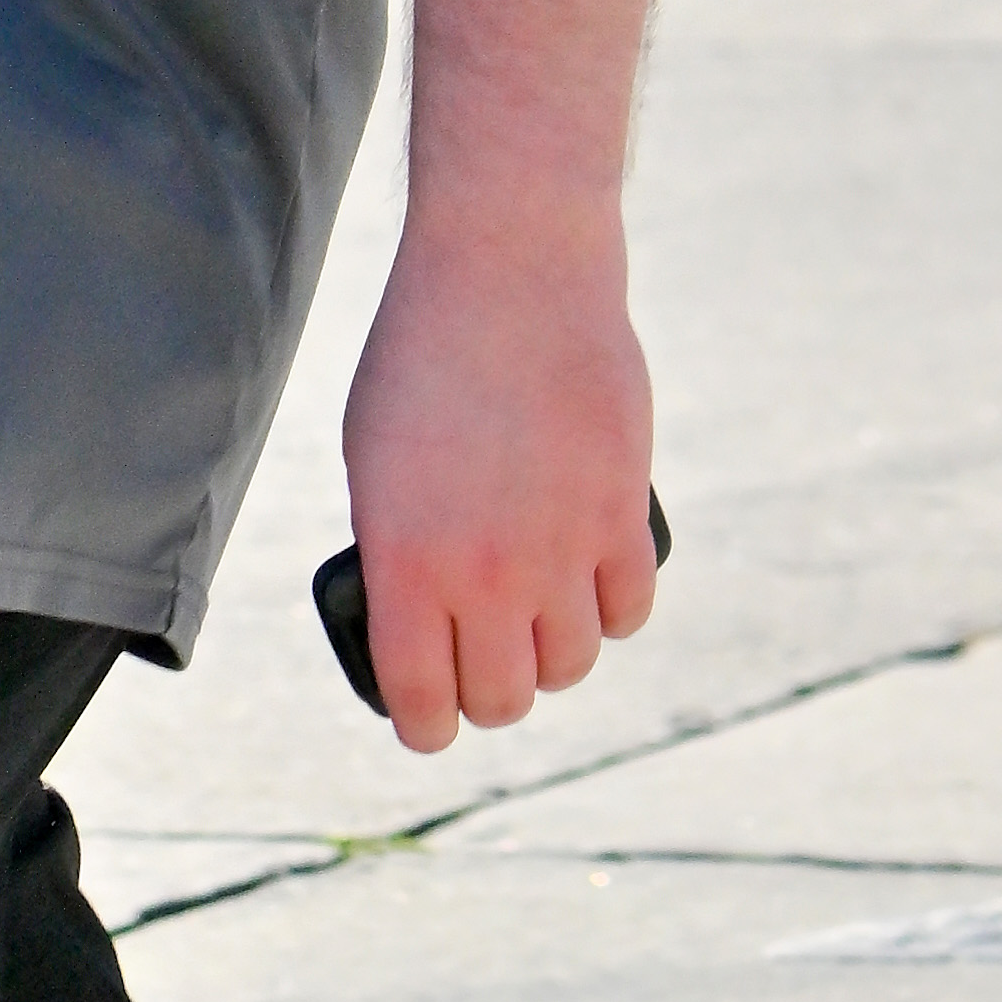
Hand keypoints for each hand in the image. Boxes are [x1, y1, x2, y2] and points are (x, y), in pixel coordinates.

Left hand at [340, 208, 658, 754]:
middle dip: (487, 695)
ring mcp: (560, 547)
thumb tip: (420, 620)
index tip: (427, 725)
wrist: (507, 274)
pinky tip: (590, 590)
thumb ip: (397, 548)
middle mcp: (485, 571)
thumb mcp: (373, 458)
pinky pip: (629, 612)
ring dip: (551, 658)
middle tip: (481, 671)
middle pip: (503, 698)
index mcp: (405, 560)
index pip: (422, 699)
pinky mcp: (623, 514)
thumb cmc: (422, 358)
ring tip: (536, 630)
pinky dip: (610, 611)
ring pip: (571, 667)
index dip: (424, 727)